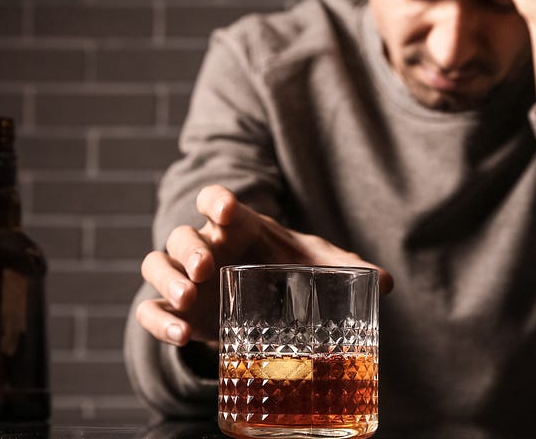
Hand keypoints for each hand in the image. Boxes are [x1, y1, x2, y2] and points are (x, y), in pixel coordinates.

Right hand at [135, 185, 393, 345]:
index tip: (223, 212)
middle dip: (188, 248)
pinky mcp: (173, 309)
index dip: (215, 201)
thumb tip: (387, 283)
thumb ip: (348, 269)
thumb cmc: (287, 271)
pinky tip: (181, 335)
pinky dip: (158, 320)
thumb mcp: (315, 265)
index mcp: (237, 226)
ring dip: (167, 279)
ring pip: (156, 264)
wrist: (262, 305)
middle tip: (205, 268)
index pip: (215, 201)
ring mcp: (184, 278)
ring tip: (188, 300)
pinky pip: (149, 309)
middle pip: (181, 234)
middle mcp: (205, 246)